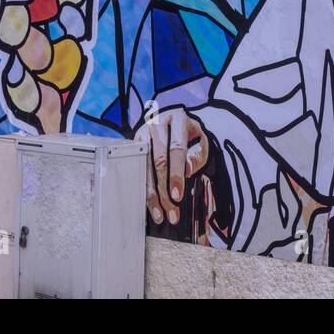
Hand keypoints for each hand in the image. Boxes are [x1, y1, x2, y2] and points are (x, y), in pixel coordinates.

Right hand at [137, 106, 210, 231]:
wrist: (176, 123)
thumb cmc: (191, 136)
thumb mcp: (200, 142)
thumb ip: (196, 155)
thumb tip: (186, 173)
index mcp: (178, 119)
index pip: (176, 148)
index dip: (176, 173)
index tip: (177, 196)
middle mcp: (156, 123)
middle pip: (158, 161)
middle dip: (164, 189)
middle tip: (171, 211)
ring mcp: (142, 133)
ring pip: (144, 168)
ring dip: (152, 194)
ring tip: (161, 215)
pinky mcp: (133, 144)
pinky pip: (136, 170)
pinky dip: (143, 189)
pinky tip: (150, 205)